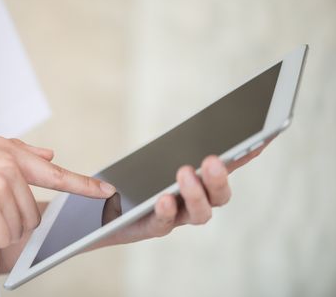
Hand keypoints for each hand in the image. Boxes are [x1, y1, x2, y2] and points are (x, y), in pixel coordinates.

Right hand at [0, 135, 115, 249]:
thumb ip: (17, 152)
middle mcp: (9, 163)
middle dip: (7, 221)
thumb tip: (49, 156)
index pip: (55, 173)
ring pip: (16, 228)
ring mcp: (0, 181)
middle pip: (32, 214)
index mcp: (9, 151)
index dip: (84, 185)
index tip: (106, 191)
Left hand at [95, 141, 268, 246]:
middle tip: (211, 160)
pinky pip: (164, 223)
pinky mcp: (152, 227)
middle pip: (218, 195)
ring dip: (196, 195)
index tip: (262, 138)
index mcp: (196, 179)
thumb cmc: (129, 179)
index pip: (227, 166)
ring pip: (199, 213)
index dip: (245, 154)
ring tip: (185, 173)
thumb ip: (165, 148)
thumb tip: (187, 137)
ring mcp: (175, 216)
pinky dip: (166, 211)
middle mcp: (192, 201)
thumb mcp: (144, 158)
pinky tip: (164, 199)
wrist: (103, 209)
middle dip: (219, 178)